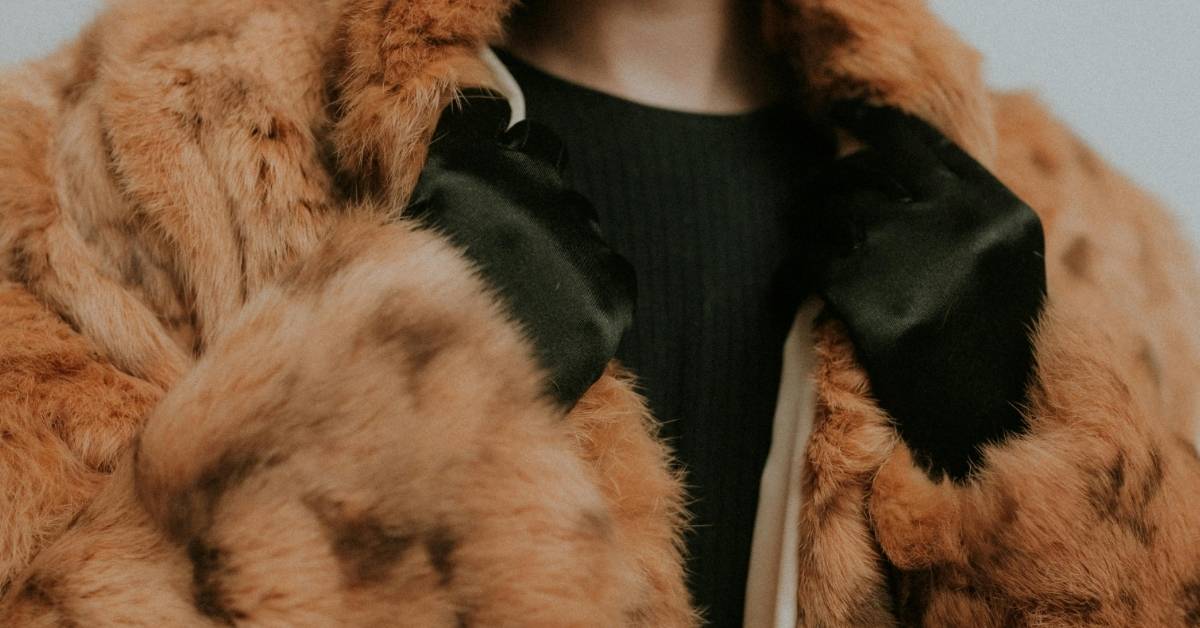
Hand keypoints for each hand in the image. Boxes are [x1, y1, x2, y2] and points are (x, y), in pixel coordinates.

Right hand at [405, 90, 635, 409]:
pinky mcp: (611, 284)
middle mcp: (525, 184)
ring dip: (561, 241)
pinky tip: (559, 322)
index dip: (496, 142)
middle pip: (545, 159)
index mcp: (464, 168)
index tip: (492, 164)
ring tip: (528, 296)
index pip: (489, 118)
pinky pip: (610, 271)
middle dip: (532, 191)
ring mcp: (575, 232)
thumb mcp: (385, 253)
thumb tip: (440, 205)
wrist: (449, 400)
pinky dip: (589, 289)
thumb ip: (420, 211)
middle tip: (509, 244)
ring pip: (580, 217)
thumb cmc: (403, 330)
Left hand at [805, 102, 1045, 480]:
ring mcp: (912, 261)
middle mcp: (959, 226)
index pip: (924, 143)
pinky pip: (805, 262)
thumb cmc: (987, 357)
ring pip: (830, 211)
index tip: (847, 114)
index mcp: (1001, 216)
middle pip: (867, 169)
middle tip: (813, 197)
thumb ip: (964, 216)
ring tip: (806, 240)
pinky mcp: (867, 303)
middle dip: (832, 180)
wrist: (978, 436)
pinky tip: (790, 286)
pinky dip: (789, 273)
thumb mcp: (1005, 274)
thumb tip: (897, 167)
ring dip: (807, 223)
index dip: (877, 123)